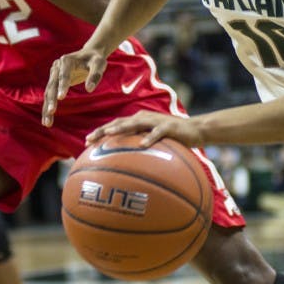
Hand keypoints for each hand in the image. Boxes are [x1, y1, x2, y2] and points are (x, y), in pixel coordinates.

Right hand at [42, 47, 108, 126]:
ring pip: (48, 92)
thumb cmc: (96, 59)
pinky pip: (50, 95)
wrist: (89, 55)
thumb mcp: (99, 64)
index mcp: (67, 61)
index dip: (62, 86)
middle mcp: (57, 67)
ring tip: (47, 123)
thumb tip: (89, 90)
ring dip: (47, 107)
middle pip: (52, 85)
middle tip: (51, 112)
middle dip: (51, 100)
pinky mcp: (54, 81)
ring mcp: (54, 74)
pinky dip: (48, 107)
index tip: (61, 98)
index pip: (64, 75)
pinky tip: (47, 119)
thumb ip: (95, 76)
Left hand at [86, 111, 204, 148]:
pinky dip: (149, 138)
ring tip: (109, 135)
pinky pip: (157, 133)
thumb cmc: (173, 138)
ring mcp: (156, 121)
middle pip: (119, 122)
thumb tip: (125, 165)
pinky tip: (141, 145)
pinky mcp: (169, 127)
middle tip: (89, 140)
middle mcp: (144, 118)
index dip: (100, 131)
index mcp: (138, 121)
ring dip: (121, 128)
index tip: (86, 142)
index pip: (115, 124)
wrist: (196, 130)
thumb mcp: (154, 142)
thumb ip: (140, 148)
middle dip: (103, 130)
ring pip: (135, 124)